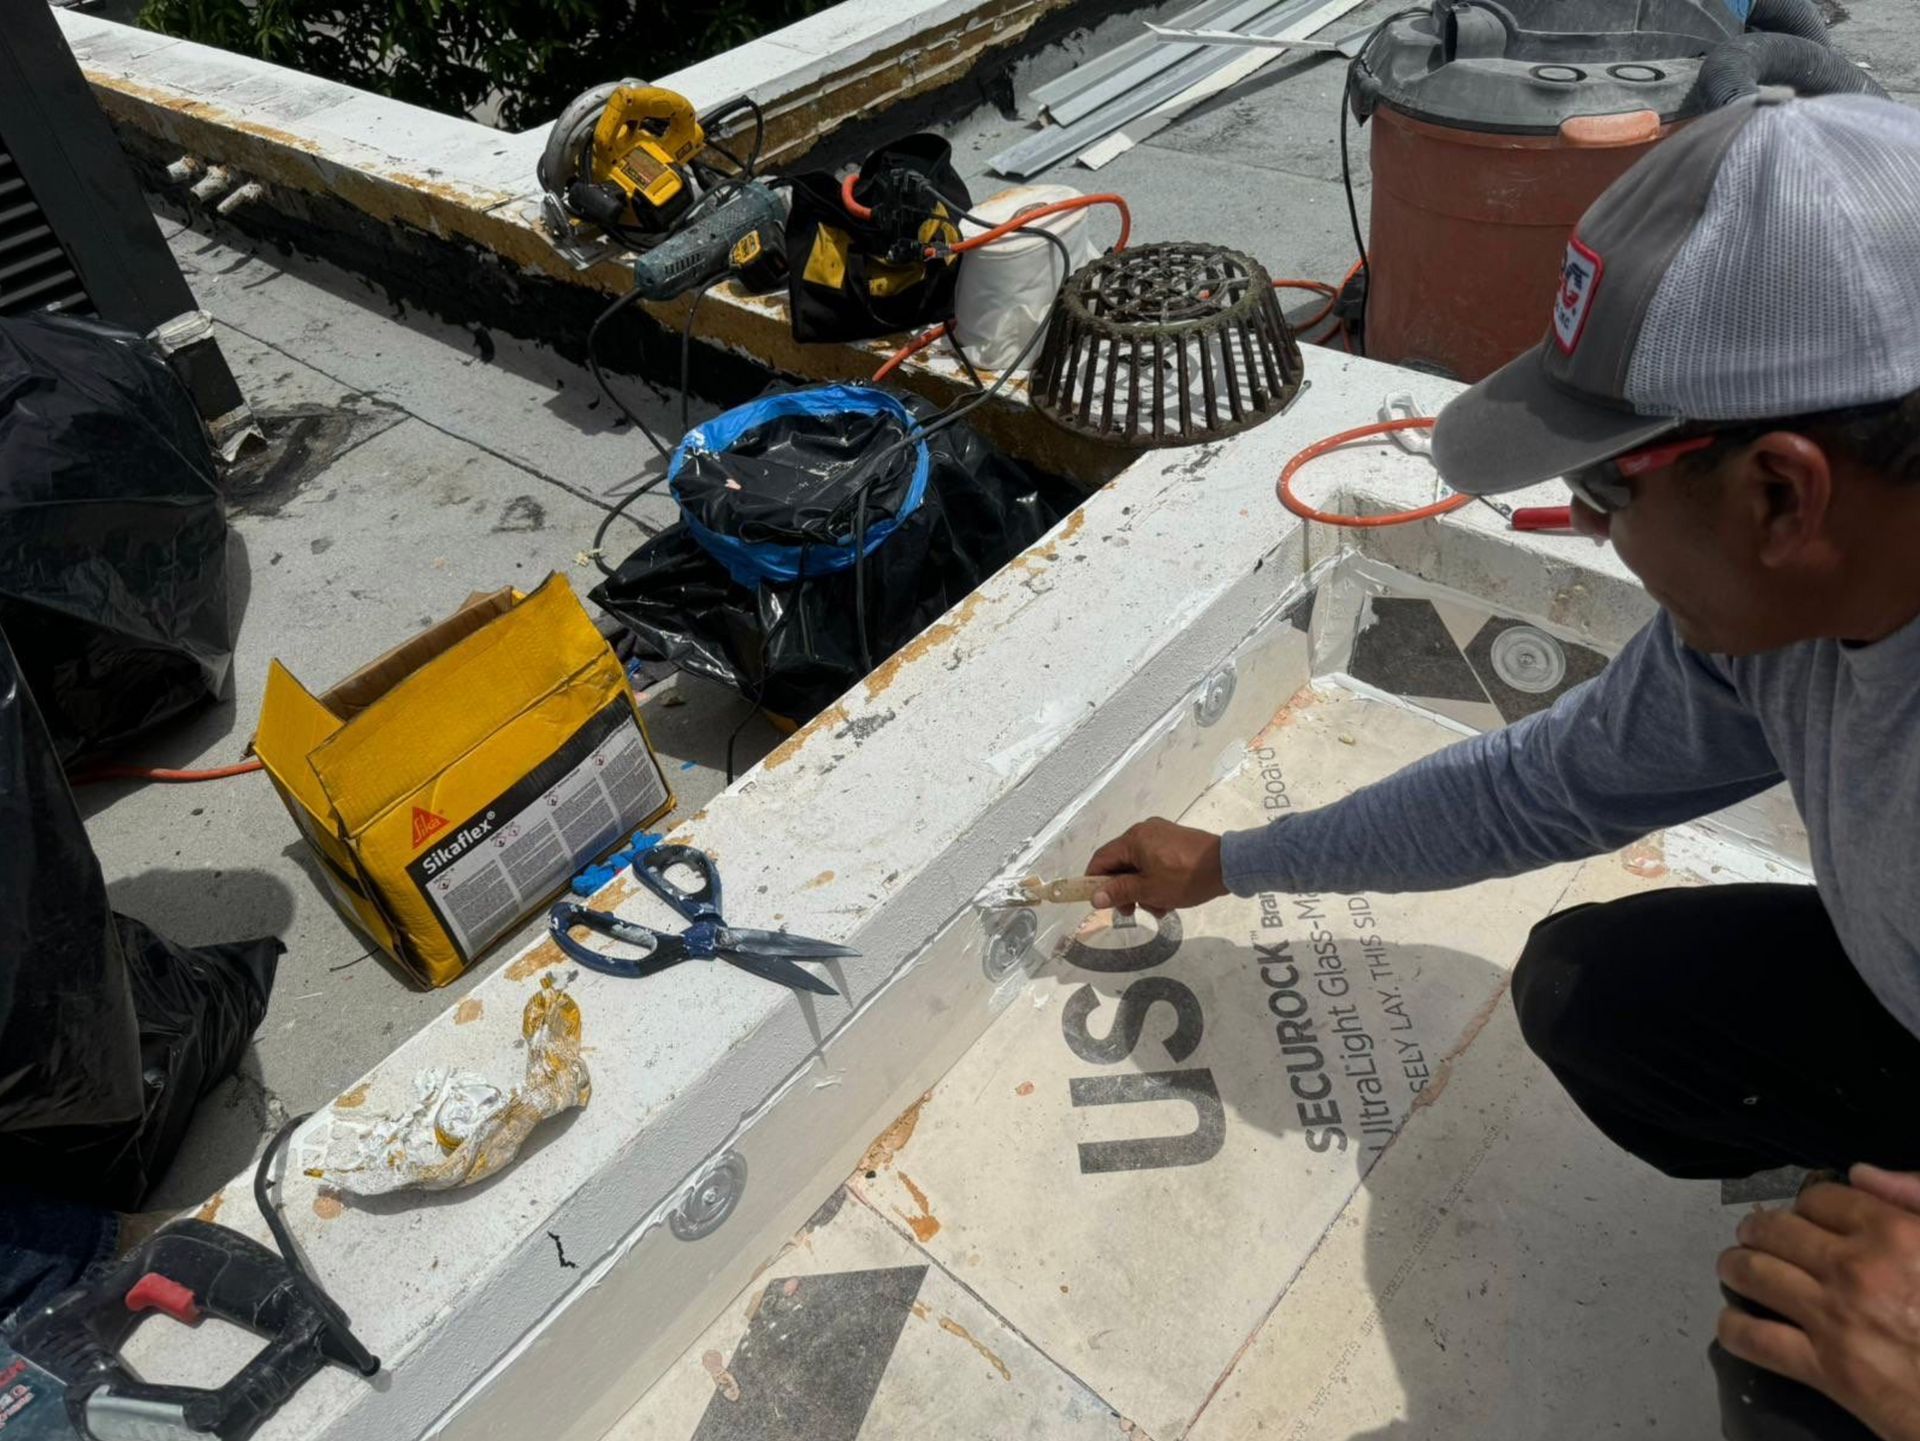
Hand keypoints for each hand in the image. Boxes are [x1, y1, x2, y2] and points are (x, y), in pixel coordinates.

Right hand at [1085, 818, 1226, 917]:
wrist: (1227, 866)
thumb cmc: (1184, 878)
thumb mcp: (1149, 889)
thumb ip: (1119, 891)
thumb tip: (1094, 897)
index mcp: (1133, 839)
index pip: (1102, 859)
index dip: (1095, 881)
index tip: (1099, 902)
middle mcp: (1144, 831)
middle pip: (1122, 863)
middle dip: (1125, 890)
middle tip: (1133, 912)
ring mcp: (1162, 834)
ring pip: (1140, 865)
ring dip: (1144, 889)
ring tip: (1159, 909)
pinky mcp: (1176, 840)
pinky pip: (1155, 860)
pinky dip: (1156, 879)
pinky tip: (1168, 898)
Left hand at [1718, 1165, 1919, 1440]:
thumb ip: (1917, 1199)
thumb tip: (1864, 1175)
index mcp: (1894, 1234)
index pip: (1819, 1197)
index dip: (1804, 1205)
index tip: (1801, 1215)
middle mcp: (1856, 1269)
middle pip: (1774, 1230)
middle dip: (1758, 1230)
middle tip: (1755, 1236)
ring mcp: (1835, 1318)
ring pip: (1753, 1274)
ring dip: (1737, 1267)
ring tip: (1736, 1269)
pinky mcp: (1827, 1370)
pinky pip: (1755, 1339)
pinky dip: (1735, 1328)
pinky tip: (1736, 1324)